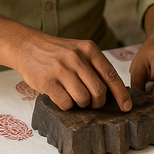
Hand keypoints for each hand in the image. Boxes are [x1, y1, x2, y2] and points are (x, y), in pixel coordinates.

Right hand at [17, 31, 131, 111]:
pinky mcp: (48, 82)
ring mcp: (61, 70)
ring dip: (81, 105)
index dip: (121, 94)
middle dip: (98, 103)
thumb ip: (94, 66)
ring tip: (74, 97)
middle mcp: (77, 58)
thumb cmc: (57, 53)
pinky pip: (66, 103)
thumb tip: (113, 92)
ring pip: (83, 99)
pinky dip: (67, 106)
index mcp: (89, 49)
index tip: (126, 106)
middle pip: (99, 92)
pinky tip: (62, 97)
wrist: (27, 46)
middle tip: (92, 103)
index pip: (111, 75)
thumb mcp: (79, 50)